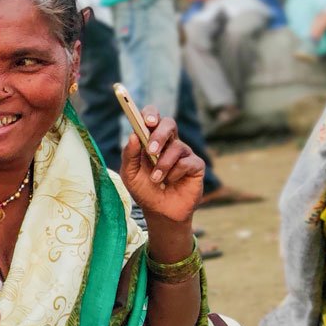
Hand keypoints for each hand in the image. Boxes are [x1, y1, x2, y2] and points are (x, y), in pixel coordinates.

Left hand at [119, 106, 203, 225]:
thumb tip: (133, 135)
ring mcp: (184, 153)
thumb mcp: (130, 174)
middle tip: (151, 150)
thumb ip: (129, 155)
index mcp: (151, 140)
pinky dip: (175, 173)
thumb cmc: (144, 190)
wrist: (159, 211)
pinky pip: (186, 162)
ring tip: (156, 180)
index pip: (153, 118)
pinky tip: (171, 182)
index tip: (147, 120)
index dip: (151, 114)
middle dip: (159, 135)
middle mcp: (169, 142)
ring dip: (163, 165)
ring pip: (176, 147)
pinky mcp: (196, 165)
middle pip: (169, 124)